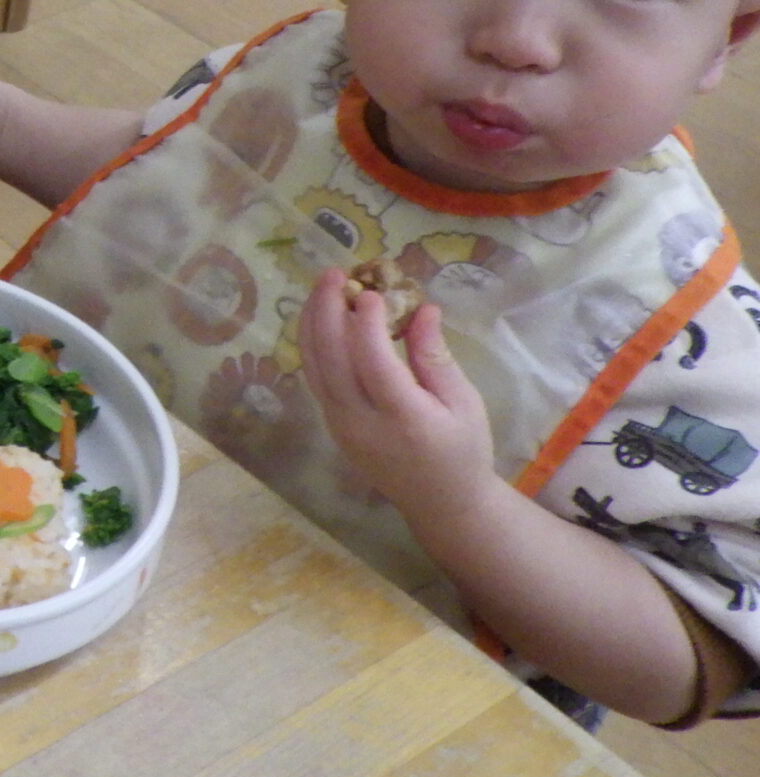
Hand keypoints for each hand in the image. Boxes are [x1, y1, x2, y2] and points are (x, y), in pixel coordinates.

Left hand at [296, 266, 495, 518]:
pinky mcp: (331, 424)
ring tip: (323, 286)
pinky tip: (321, 317)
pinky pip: (314, 377)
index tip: (371, 290)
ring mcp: (340, 425)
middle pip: (331, 359)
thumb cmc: (462, 449)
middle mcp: (362, 421)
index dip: (367, 324)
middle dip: (328, 310)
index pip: (373, 363)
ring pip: (313, 365)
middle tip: (335, 273)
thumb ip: (435, 356)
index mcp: (404, 418)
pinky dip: (313, 343)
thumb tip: (421, 308)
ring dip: (313, 321)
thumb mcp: (463, 402)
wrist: (442, 503)